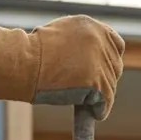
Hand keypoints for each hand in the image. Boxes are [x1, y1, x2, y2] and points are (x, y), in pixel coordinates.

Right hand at [0, 15, 125, 119]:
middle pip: (115, 67)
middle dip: (105, 78)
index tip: (105, 70)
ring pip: (110, 86)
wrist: (23, 63)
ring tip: (84, 100)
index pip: (116, 44)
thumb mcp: (61, 35)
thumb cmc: (33, 53)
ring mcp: (100, 62)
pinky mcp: (97, 82)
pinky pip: (105, 101)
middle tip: (92, 89)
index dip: (111, 59)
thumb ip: (82, 42)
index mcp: (91, 26)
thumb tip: (96, 59)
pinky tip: (95, 113)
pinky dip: (100, 109)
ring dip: (99, 95)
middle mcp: (99, 41)